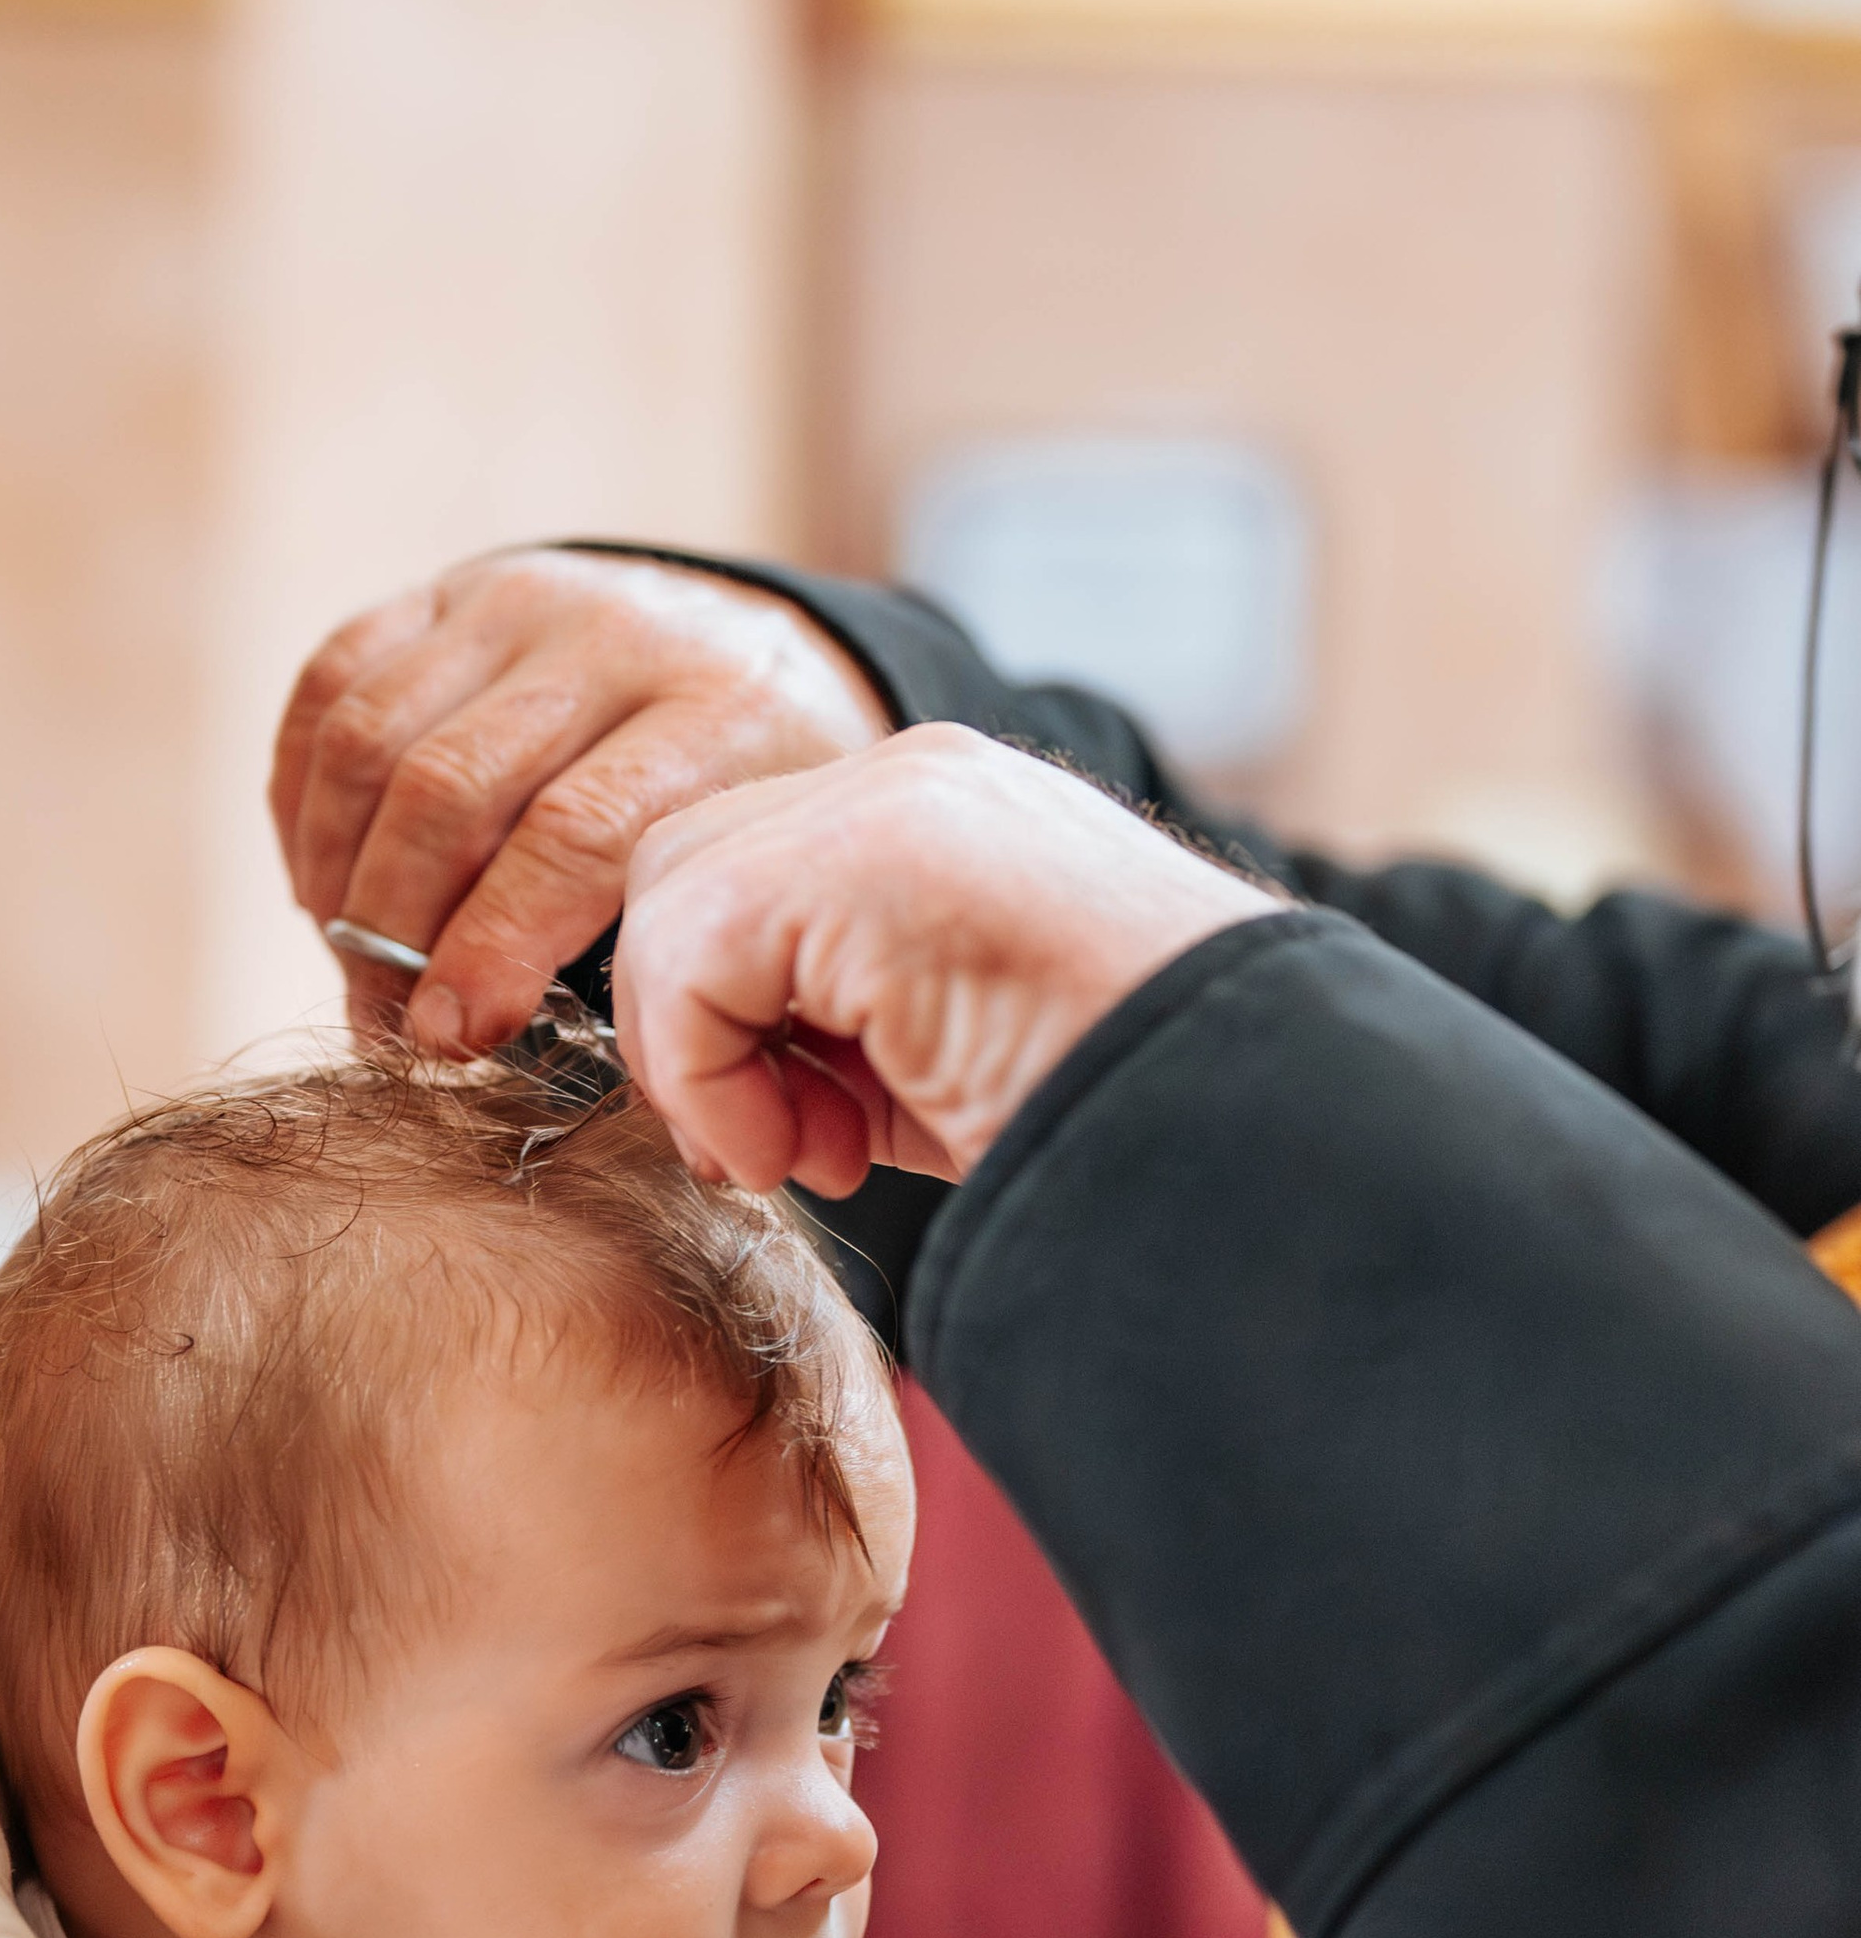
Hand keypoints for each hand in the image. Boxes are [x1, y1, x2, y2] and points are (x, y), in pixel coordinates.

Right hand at [268, 549, 885, 1055]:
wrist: (760, 648)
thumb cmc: (747, 808)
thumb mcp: (750, 870)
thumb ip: (659, 945)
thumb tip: (511, 1048)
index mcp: (717, 712)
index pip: (571, 834)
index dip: (490, 947)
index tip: (448, 1036)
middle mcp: (613, 636)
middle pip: (447, 788)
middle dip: (394, 929)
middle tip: (385, 1025)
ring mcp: (520, 598)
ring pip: (369, 738)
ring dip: (337, 873)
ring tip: (351, 964)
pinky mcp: (448, 589)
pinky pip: (330, 682)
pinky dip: (305, 798)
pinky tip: (323, 879)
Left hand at [614, 730, 1275, 1199]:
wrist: (1266, 1128)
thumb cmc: (1129, 1127)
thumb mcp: (955, 1063)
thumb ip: (836, 1034)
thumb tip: (719, 1079)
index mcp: (945, 819)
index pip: (746, 876)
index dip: (724, 1014)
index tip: (797, 1140)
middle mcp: (916, 780)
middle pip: (686, 868)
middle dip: (692, 1024)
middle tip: (778, 1151)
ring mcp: (897, 801)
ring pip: (672, 899)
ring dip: (701, 1058)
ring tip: (814, 1156)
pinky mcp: (868, 856)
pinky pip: (689, 951)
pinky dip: (710, 1077)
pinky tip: (815, 1154)